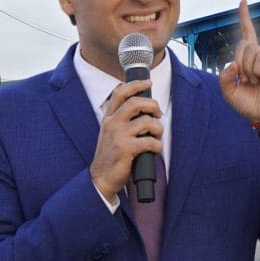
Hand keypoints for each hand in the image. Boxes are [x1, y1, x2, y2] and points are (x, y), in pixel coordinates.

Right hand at [89, 80, 162, 201]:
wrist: (101, 178)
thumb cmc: (112, 155)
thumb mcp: (111, 133)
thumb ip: (123, 119)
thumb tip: (146, 109)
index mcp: (108, 118)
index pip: (120, 93)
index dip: (135, 84)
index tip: (148, 82)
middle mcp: (112, 123)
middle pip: (136, 102)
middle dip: (153, 105)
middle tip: (158, 113)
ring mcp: (118, 135)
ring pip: (146, 121)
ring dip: (158, 128)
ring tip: (157, 136)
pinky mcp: (125, 148)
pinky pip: (150, 141)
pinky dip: (157, 145)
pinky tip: (155, 150)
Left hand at [219, 0, 259, 145]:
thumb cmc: (248, 104)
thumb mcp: (228, 91)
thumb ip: (224, 76)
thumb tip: (234, 63)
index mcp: (248, 60)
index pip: (246, 35)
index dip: (244, 18)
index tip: (243, 2)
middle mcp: (259, 56)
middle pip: (242, 44)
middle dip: (238, 62)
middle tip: (245, 80)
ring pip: (250, 51)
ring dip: (247, 70)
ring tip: (255, 82)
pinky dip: (257, 71)